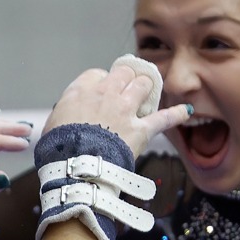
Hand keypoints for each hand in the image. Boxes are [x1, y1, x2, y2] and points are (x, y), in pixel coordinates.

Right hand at [45, 63, 193, 158]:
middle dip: (127, 78)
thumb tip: (67, 116)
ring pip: (144, 84)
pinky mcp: (140, 130)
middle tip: (127, 88)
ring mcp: (125, 110)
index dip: (101, 82)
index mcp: (82, 91)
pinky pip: (164, 118)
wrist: (74, 167)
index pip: (97, 74)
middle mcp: (106, 94)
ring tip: (147, 94)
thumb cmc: (58, 149)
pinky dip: (176, 114)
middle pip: (124, 73)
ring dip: (146, 88)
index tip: (101, 92)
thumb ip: (64, 113)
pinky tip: (186, 110)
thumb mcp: (52, 124)